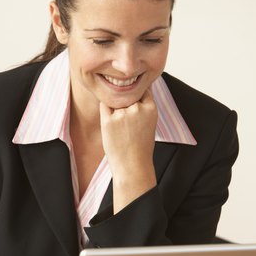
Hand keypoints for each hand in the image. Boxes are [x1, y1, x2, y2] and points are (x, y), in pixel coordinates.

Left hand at [99, 90, 156, 212]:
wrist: (132, 166)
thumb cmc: (141, 146)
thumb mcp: (150, 123)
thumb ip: (144, 106)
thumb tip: (136, 90)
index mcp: (151, 108)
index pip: (141, 90)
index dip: (136, 96)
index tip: (134, 107)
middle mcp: (137, 108)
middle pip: (127, 94)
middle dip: (125, 103)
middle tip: (127, 123)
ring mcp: (122, 114)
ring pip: (115, 100)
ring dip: (115, 108)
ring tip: (121, 128)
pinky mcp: (108, 121)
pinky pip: (104, 106)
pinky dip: (106, 111)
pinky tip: (112, 124)